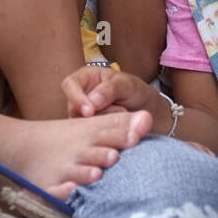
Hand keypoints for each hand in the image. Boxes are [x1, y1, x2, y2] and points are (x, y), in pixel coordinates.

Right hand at [62, 67, 213, 155]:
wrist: (147, 111)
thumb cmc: (135, 91)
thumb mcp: (126, 84)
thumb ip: (110, 90)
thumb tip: (92, 102)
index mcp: (83, 79)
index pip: (70, 85)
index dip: (76, 98)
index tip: (89, 111)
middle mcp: (79, 99)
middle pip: (75, 109)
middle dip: (97, 115)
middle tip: (120, 111)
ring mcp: (82, 118)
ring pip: (83, 127)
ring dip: (105, 125)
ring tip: (125, 115)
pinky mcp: (89, 134)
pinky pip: (91, 138)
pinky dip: (107, 136)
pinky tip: (120, 131)